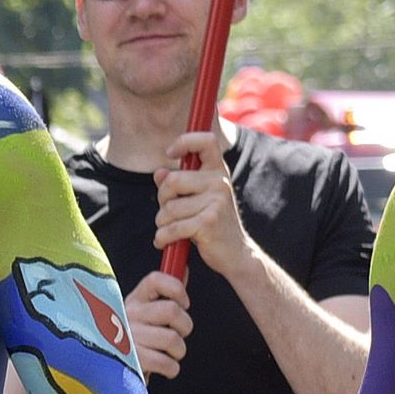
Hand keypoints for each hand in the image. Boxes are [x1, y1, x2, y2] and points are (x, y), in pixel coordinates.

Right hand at [123, 271, 190, 381]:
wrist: (108, 370)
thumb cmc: (134, 341)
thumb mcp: (144, 313)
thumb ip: (165, 293)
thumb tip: (184, 270)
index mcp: (134, 300)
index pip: (156, 280)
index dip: (177, 288)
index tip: (184, 303)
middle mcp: (128, 315)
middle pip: (171, 310)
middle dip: (185, 326)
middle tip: (179, 335)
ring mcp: (128, 337)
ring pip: (172, 338)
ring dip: (179, 351)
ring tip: (170, 355)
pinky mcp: (131, 361)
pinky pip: (165, 362)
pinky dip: (172, 368)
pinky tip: (165, 368)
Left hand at [153, 129, 243, 272]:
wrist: (235, 253)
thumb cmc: (211, 223)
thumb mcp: (197, 199)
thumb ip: (177, 185)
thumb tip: (159, 173)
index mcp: (218, 172)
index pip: (206, 141)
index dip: (185, 141)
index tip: (170, 153)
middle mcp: (219, 182)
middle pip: (172, 181)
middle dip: (162, 200)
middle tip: (168, 213)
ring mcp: (216, 201)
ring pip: (169, 208)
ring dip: (162, 223)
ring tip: (171, 230)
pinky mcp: (208, 222)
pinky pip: (172, 227)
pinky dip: (162, 238)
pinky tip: (165, 242)